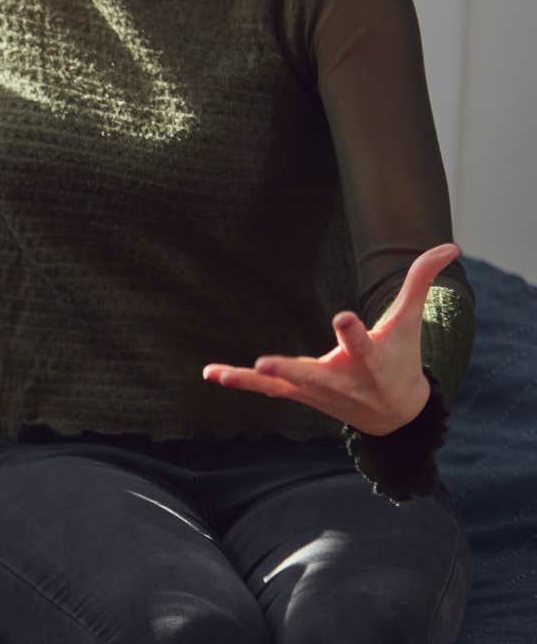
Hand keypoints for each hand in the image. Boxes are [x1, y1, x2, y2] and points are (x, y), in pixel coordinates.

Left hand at [203, 243, 460, 434]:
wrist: (395, 415)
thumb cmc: (401, 358)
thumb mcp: (410, 322)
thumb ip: (421, 282)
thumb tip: (451, 246)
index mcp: (372, 361)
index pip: (363, 346)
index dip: (352, 333)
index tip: (342, 317)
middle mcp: (343, 380)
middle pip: (315, 375)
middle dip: (292, 369)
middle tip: (265, 362)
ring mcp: (317, 391)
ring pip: (283, 386)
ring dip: (253, 379)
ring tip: (219, 372)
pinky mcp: (300, 394)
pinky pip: (267, 390)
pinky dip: (241, 382)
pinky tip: (211, 373)